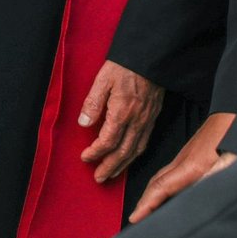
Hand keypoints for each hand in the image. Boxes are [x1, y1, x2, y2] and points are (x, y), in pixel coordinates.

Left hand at [78, 60, 164, 182]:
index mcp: (122, 111)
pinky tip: (128, 158)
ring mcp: (147, 120)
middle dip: (110, 166)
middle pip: (123, 151)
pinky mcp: (153, 118)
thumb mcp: (102, 80)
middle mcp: (137, 120)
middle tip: (99, 178)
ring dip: (123, 165)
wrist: (149, 59)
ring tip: (112, 174)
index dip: (96, 152)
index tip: (85, 157)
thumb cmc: (124, 67)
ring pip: (136, 150)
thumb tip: (83, 123)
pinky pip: (144, 142)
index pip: (108, 140)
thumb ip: (92, 102)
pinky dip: (135, 155)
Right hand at [129, 111, 234, 221]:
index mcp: (193, 165)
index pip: (161, 188)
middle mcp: (184, 159)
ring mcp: (186, 155)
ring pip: (161, 176)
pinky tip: (168, 189)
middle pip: (156, 182)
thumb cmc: (236, 134)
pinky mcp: (192, 152)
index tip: (135, 217)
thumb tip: (198, 197)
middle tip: (137, 217)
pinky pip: (169, 171)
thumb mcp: (232, 161)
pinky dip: (161, 183)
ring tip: (147, 206)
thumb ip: (214, 178)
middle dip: (144, 200)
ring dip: (151, 192)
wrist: (236, 113)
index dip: (146, 205)